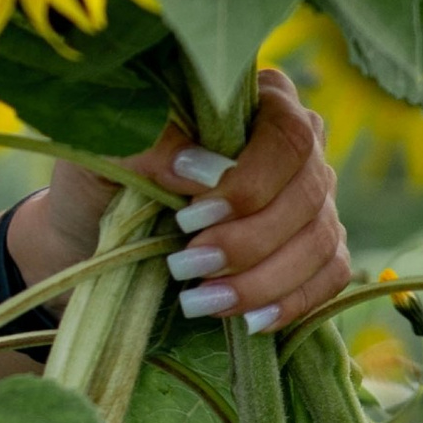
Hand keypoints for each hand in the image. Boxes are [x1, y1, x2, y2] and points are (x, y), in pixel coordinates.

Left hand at [23, 65, 348, 334]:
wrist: (93, 236)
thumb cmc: (102, 179)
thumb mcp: (105, 153)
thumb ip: (148, 145)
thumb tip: (200, 168)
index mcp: (255, 100)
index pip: (286, 134)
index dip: (248, 182)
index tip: (189, 216)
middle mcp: (297, 145)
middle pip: (307, 193)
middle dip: (247, 241)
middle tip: (184, 266)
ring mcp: (312, 198)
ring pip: (320, 240)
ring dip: (262, 280)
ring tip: (200, 301)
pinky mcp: (315, 247)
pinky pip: (329, 275)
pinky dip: (293, 301)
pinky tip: (251, 321)